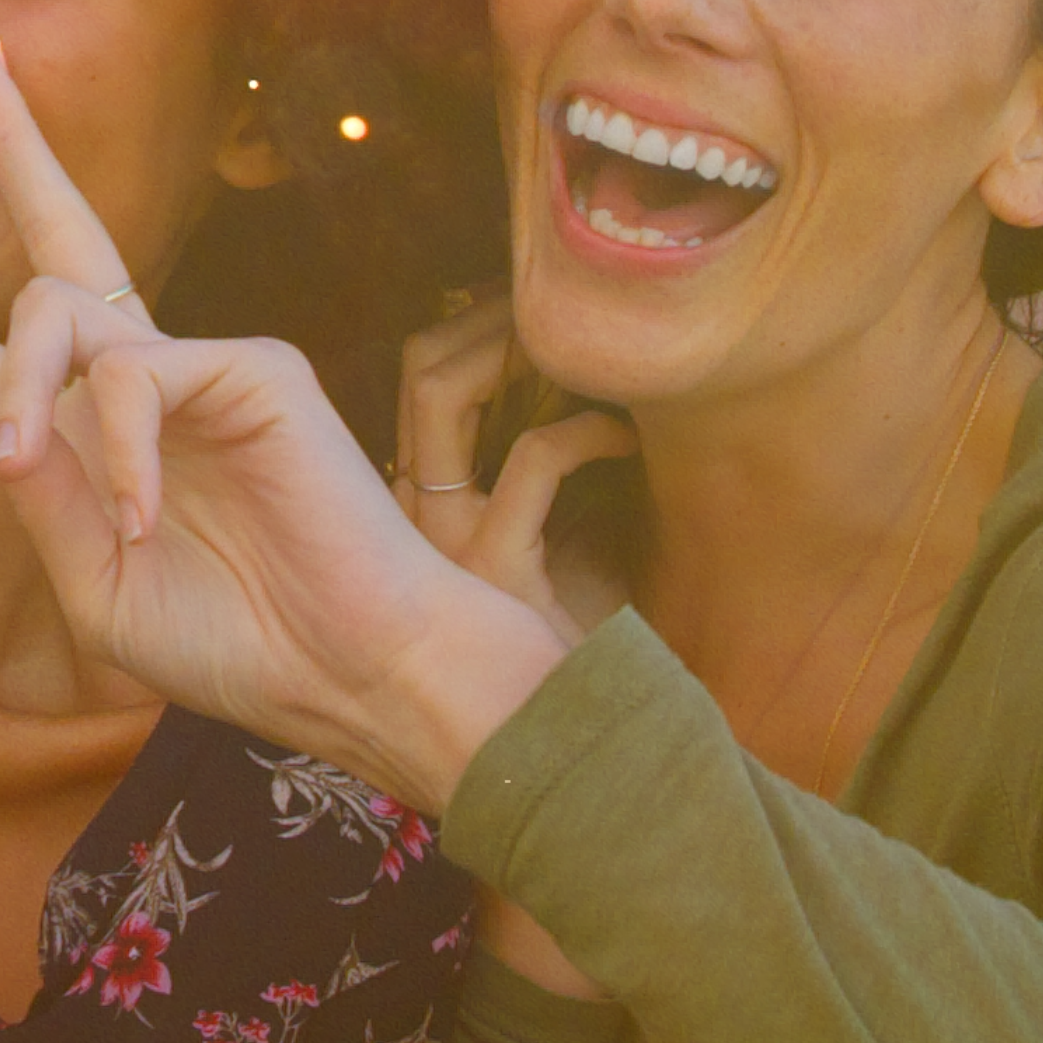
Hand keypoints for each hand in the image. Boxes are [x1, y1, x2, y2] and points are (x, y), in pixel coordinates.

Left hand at [0, 40, 571, 810]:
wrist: (351, 677)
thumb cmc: (238, 645)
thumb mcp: (98, 584)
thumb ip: (44, 495)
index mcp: (107, 441)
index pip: (15, 365)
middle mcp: (151, 384)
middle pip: (67, 248)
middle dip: (18, 151)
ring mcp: (205, 365)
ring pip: (63, 315)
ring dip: (11, 381)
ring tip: (10, 462)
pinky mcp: (255, 364)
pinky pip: (136, 374)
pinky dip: (119, 444)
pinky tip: (139, 509)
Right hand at [395, 295, 635, 641]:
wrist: (586, 730)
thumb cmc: (584, 627)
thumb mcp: (557, 520)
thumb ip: (545, 450)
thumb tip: (584, 367)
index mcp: (420, 504)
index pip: (420, 378)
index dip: (482, 328)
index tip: (546, 314)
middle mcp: (413, 515)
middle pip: (419, 367)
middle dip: (493, 319)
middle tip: (564, 312)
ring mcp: (444, 539)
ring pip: (442, 392)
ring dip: (519, 350)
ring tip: (581, 352)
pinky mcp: (494, 566)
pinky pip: (535, 457)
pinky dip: (590, 432)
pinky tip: (628, 440)